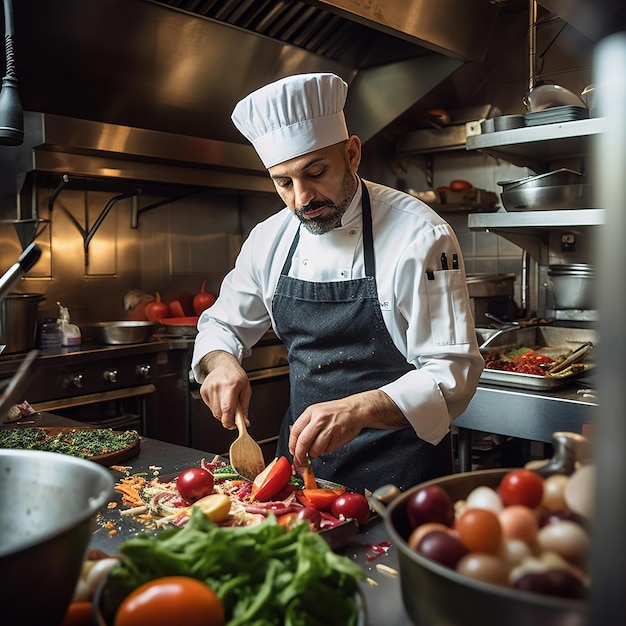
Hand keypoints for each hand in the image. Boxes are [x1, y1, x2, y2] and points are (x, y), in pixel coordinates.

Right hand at [199, 351, 251, 428]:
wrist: (223, 365)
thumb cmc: (236, 375)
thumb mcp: (246, 389)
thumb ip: (244, 408)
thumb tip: (244, 422)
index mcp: (231, 385)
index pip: (227, 408)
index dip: (229, 421)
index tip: (233, 425)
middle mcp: (218, 387)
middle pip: (219, 413)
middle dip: (227, 418)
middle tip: (234, 416)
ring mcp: (209, 389)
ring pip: (214, 412)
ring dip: (222, 413)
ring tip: (228, 402)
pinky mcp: (203, 391)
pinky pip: (210, 407)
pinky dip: (216, 407)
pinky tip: (221, 398)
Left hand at [288, 390, 406, 466]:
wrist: (355, 410)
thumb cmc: (335, 412)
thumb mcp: (317, 412)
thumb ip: (306, 425)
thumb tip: (295, 443)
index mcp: (311, 411)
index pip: (295, 431)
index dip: (292, 445)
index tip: (293, 452)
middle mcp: (319, 419)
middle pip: (303, 442)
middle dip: (300, 455)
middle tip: (300, 460)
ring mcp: (330, 428)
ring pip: (315, 449)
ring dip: (314, 453)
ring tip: (319, 447)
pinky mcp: (338, 436)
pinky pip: (327, 450)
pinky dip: (326, 450)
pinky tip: (330, 441)